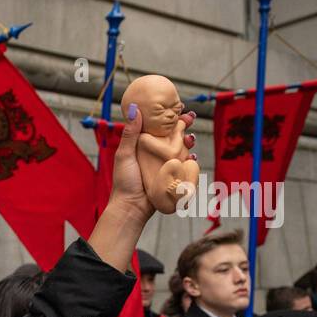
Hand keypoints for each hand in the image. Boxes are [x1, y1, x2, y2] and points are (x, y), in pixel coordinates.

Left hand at [107, 105, 196, 225]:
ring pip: (181, 149)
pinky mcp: (172, 176)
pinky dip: (191, 161)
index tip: (178, 108)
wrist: (131, 208)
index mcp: (143, 146)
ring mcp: (164, 165)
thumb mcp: (124, 155)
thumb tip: (135, 108)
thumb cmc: (124, 182)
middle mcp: (154, 154)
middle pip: (173, 136)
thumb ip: (130, 134)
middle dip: (183, 127)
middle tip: (189, 120)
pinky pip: (185, 166)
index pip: (158, 127)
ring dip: (188, 142)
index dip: (168, 118)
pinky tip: (192, 158)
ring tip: (190, 139)